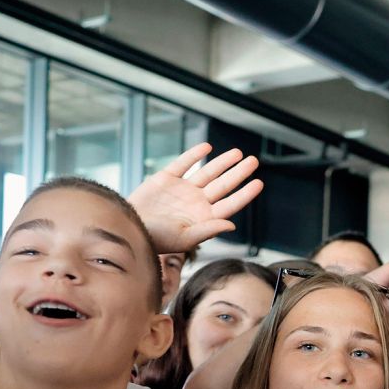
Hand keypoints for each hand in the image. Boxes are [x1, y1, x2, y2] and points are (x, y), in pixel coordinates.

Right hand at [128, 142, 263, 254]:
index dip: (245, 193)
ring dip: (222, 162)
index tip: (259, 183)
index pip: (230, 203)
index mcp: (204, 217)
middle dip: (239, 173)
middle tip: (254, 161)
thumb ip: (208, 230)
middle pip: (223, 185)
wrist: (129, 228)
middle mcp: (196, 202)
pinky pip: (183, 164)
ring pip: (207, 172)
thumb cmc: (156, 240)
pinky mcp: (166, 179)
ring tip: (237, 153)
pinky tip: (207, 147)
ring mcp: (182, 189)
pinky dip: (194, 155)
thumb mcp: (184, 239)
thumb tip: (232, 224)